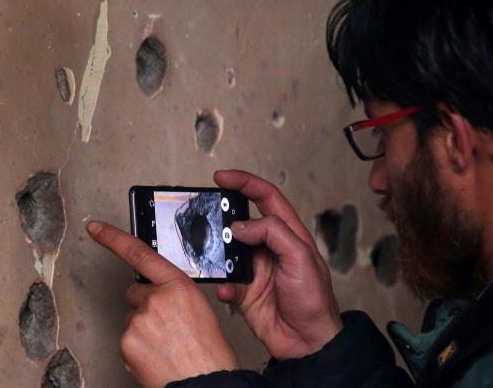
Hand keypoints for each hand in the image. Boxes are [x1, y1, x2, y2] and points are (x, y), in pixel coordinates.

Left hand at [87, 221, 239, 386]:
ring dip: (144, 330)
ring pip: (132, 319)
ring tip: (166, 346)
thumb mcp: (199, 310)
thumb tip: (158, 296)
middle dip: (147, 307)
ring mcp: (138, 322)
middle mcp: (155, 300)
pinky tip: (156, 356)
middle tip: (168, 328)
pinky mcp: (126, 342)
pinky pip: (127, 339)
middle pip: (136, 293)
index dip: (113, 237)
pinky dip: (138, 348)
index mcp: (178, 286)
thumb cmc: (209, 353)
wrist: (205, 384)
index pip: (140, 253)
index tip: (95, 228)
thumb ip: (174, 294)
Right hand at [214, 170, 342, 359]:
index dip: (244, 182)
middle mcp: (269, 248)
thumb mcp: (302, 259)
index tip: (221, 177)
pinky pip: (224, 281)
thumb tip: (242, 224)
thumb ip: (274, 233)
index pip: (266, 197)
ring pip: (227, 249)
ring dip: (216, 250)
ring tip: (209, 249)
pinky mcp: (243, 290)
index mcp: (289, 234)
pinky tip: (227, 289)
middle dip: (223, 213)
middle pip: (241, 219)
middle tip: (206, 211)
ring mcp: (255, 268)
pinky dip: (222, 284)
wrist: (307, 343)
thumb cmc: (315, 302)